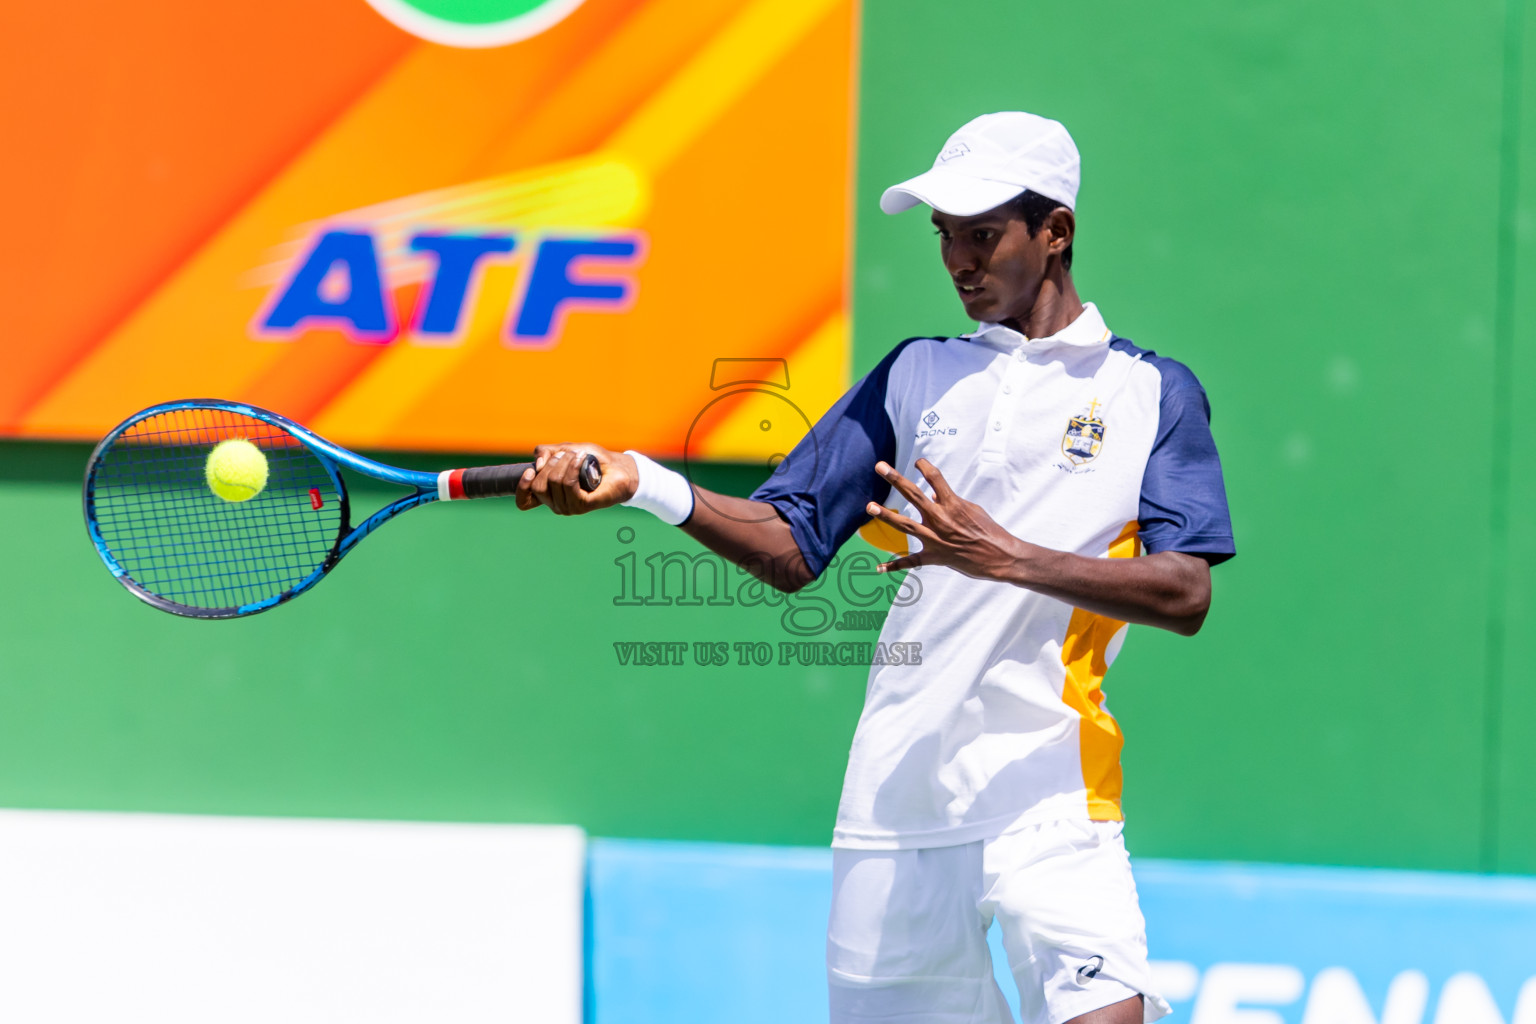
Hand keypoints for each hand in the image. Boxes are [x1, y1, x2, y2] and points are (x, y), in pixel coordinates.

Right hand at [515, 443, 638, 514]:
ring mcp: (569, 507)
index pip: (524, 502)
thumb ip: (546, 452)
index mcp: (549, 494)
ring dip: (565, 462)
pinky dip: (574, 467)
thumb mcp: (565, 450)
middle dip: (551, 464)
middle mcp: (556, 504)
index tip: (531, 470)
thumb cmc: (593, 460)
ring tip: (578, 456)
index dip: (522, 486)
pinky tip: (581, 459)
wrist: (619, 467)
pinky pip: (569, 484)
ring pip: (554, 482)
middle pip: (539, 485)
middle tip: (567, 455)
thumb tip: (538, 464)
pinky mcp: (582, 505)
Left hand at [866, 458, 1026, 577]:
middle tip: (879, 466)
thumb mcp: (972, 510)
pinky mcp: (934, 557)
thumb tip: (933, 496)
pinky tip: (878, 568)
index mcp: (952, 504)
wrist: (1000, 557)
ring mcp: (935, 538)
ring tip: (869, 505)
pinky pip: (910, 562)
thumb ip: (951, 502)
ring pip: (905, 524)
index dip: (924, 466)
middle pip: (913, 494)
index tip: (917, 461)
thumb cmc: (989, 531)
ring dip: (886, 515)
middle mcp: (940, 519)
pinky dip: (894, 565)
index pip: (934, 478)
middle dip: (895, 479)